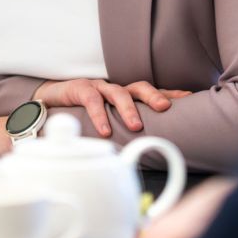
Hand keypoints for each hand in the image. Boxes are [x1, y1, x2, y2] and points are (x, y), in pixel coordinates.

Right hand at [32, 78, 194, 136]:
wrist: (48, 102)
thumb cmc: (82, 113)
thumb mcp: (107, 121)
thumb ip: (123, 130)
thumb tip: (147, 150)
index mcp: (125, 96)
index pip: (151, 93)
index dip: (170, 94)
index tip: (189, 98)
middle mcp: (115, 89)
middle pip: (140, 87)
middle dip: (155, 96)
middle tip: (165, 108)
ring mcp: (98, 87)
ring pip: (118, 92)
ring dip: (128, 109)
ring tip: (137, 125)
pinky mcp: (80, 89)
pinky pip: (92, 100)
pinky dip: (100, 115)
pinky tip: (105, 130)